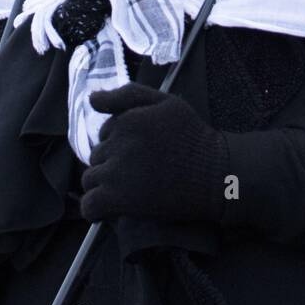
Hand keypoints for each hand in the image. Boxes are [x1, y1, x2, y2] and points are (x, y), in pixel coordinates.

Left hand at [80, 82, 229, 225]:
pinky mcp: (118, 199)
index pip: (105, 132)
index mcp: (127, 119)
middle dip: (112, 163)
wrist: (214, 175)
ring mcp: (116, 171)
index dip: (120, 143)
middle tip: (139, 173)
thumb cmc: (192, 137)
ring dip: (103, 185)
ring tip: (128, 190)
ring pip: (90, 179)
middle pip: (96, 155)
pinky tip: (112, 209)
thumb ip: (128, 95)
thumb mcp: (166, 103)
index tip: (141, 153)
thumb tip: (91, 98)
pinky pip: (90, 205)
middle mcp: (118, 142)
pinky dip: (96, 209)